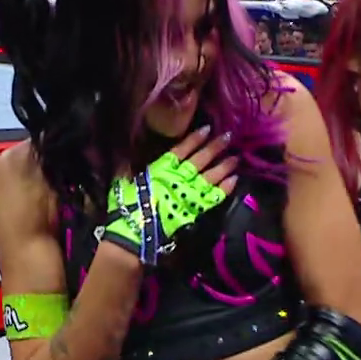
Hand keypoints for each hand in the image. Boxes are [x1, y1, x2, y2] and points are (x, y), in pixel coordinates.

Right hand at [102, 125, 239, 262]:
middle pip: (200, 160)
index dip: (194, 139)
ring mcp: (189, 193)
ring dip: (224, 165)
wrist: (134, 232)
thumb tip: (124, 150)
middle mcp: (178, 177)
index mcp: (160, 168)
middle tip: (229, 136)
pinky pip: (215, 196)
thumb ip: (128, 165)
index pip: (181, 149)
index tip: (207, 128)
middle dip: (215, 147)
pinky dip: (226, 188)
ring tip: (237, 156)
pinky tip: (235, 179)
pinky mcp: (196, 210)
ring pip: (211, 176)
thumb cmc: (126, 206)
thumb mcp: (123, 180)